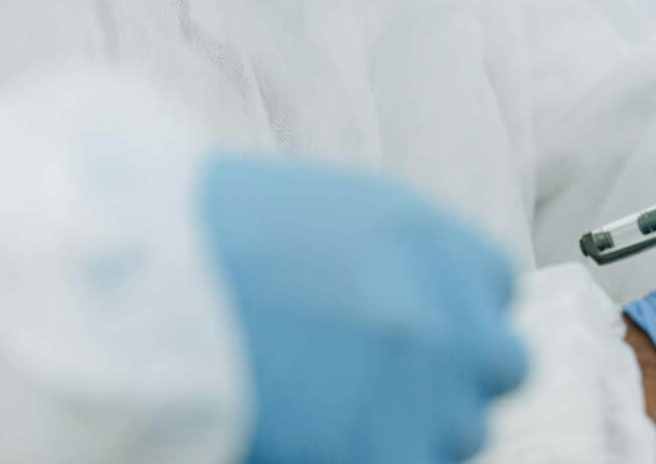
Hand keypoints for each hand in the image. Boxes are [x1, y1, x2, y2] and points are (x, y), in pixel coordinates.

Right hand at [201, 156, 527, 463]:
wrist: (155, 289)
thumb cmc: (226, 240)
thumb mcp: (341, 215)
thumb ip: (403, 259)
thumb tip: (419, 299)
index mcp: (440, 243)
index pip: (497, 290)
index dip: (453, 313)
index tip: (410, 330)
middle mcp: (454, 315)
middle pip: (500, 365)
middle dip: (453, 377)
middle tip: (387, 385)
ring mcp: (429, 394)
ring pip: (462, 435)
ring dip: (415, 430)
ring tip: (335, 412)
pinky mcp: (387, 456)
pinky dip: (377, 454)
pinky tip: (319, 439)